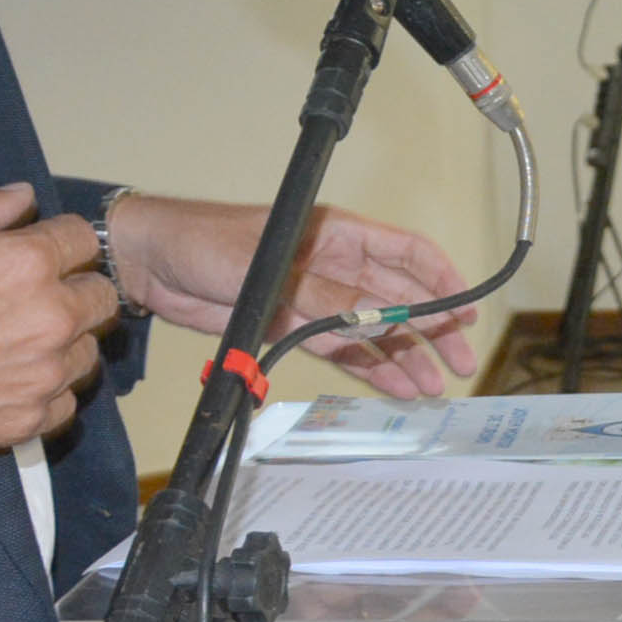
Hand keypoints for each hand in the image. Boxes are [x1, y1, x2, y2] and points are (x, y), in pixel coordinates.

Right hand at [0, 185, 119, 462]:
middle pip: (101, 298)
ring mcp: (43, 375)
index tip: (38, 251)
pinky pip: (65, 402)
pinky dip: (46, 391)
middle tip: (32, 297)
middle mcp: (49, 319)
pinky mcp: (28, 421)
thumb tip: (22, 197)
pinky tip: (9, 379)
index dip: (60, 241)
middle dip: (74, 290)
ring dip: (64, 343)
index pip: (84, 240)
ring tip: (17, 341)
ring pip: (87, 352)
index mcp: (25, 264)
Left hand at [112, 196, 481, 398]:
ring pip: (375, 331)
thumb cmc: (205, 241)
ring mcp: (316, 299)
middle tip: (460, 362)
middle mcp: (335, 266)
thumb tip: (381, 317)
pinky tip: (394, 388)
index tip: (467, 309)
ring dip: (404, 358)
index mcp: (337, 234)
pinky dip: (368, 367)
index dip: (442, 280)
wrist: (154, 264)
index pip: (406, 254)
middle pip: (399, 300)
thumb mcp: (274, 265)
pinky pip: (342, 350)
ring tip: (432, 387)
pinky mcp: (294, 327)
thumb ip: (329, 294)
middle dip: (433, 331)